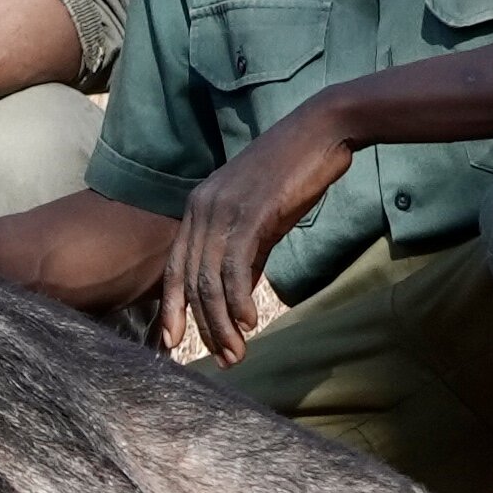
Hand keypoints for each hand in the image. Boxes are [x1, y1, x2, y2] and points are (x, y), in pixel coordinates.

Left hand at [167, 110, 351, 364]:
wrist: (322, 132)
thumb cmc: (295, 174)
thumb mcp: (261, 218)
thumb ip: (246, 254)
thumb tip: (237, 295)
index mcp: (197, 208)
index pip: (174, 268)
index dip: (171, 309)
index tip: (170, 343)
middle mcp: (201, 209)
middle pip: (189, 281)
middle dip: (201, 327)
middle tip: (221, 360)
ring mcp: (222, 210)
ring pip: (210, 281)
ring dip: (222, 324)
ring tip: (236, 353)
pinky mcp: (249, 213)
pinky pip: (235, 267)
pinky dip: (239, 301)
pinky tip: (250, 322)